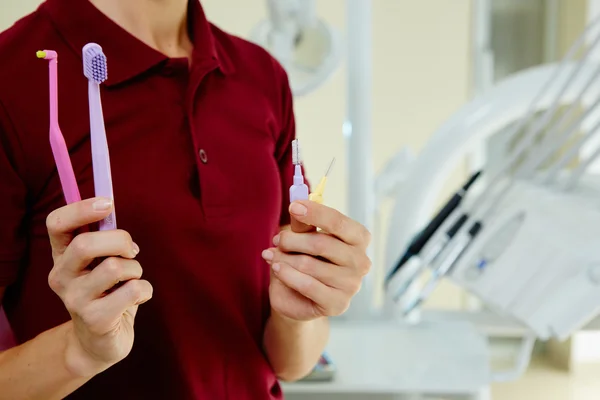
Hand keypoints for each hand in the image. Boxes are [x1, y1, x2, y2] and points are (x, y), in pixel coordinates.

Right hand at [46, 197, 152, 376]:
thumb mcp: (101, 262)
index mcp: (62, 255)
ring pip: (114, 267)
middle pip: (85, 244)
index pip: (56, 224)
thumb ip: (105, 239)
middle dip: (120, 241)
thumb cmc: (107, 293)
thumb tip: (110, 207)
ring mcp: (75, 300)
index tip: (108, 204)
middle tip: (131, 251)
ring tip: (132, 279)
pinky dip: (145, 289)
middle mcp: (62, 276)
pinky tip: (137, 298)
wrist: (98, 343)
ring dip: (135, 268)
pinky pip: (132, 290)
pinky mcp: (95, 319)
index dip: (81, 209)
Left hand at [262, 201, 370, 320]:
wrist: (297, 297)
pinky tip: (277, 268)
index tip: (293, 206)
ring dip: (284, 258)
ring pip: (310, 264)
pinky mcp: (338, 304)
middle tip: (277, 239)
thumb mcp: (303, 238)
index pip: (339, 222)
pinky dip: (287, 274)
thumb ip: (303, 224)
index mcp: (358, 239)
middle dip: (292, 239)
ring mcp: (352, 285)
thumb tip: (297, 204)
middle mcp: (361, 262)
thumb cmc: (305, 260)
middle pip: (322, 243)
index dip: (316, 213)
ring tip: (272, 256)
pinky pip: (307, 285)